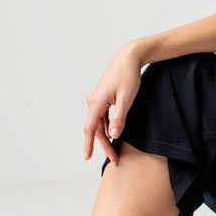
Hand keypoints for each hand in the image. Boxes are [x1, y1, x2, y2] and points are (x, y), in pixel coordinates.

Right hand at [82, 41, 145, 164]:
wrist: (129, 57)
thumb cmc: (129, 76)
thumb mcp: (126, 99)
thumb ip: (119, 118)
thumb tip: (112, 136)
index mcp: (96, 102)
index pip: (90, 128)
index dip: (88, 144)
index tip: (87, 157)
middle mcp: (92, 101)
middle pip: (95, 128)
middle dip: (104, 144)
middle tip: (114, 158)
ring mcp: (96, 99)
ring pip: (99, 123)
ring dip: (106, 136)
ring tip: (115, 150)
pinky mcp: (102, 97)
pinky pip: (102, 116)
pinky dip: (107, 126)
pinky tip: (113, 134)